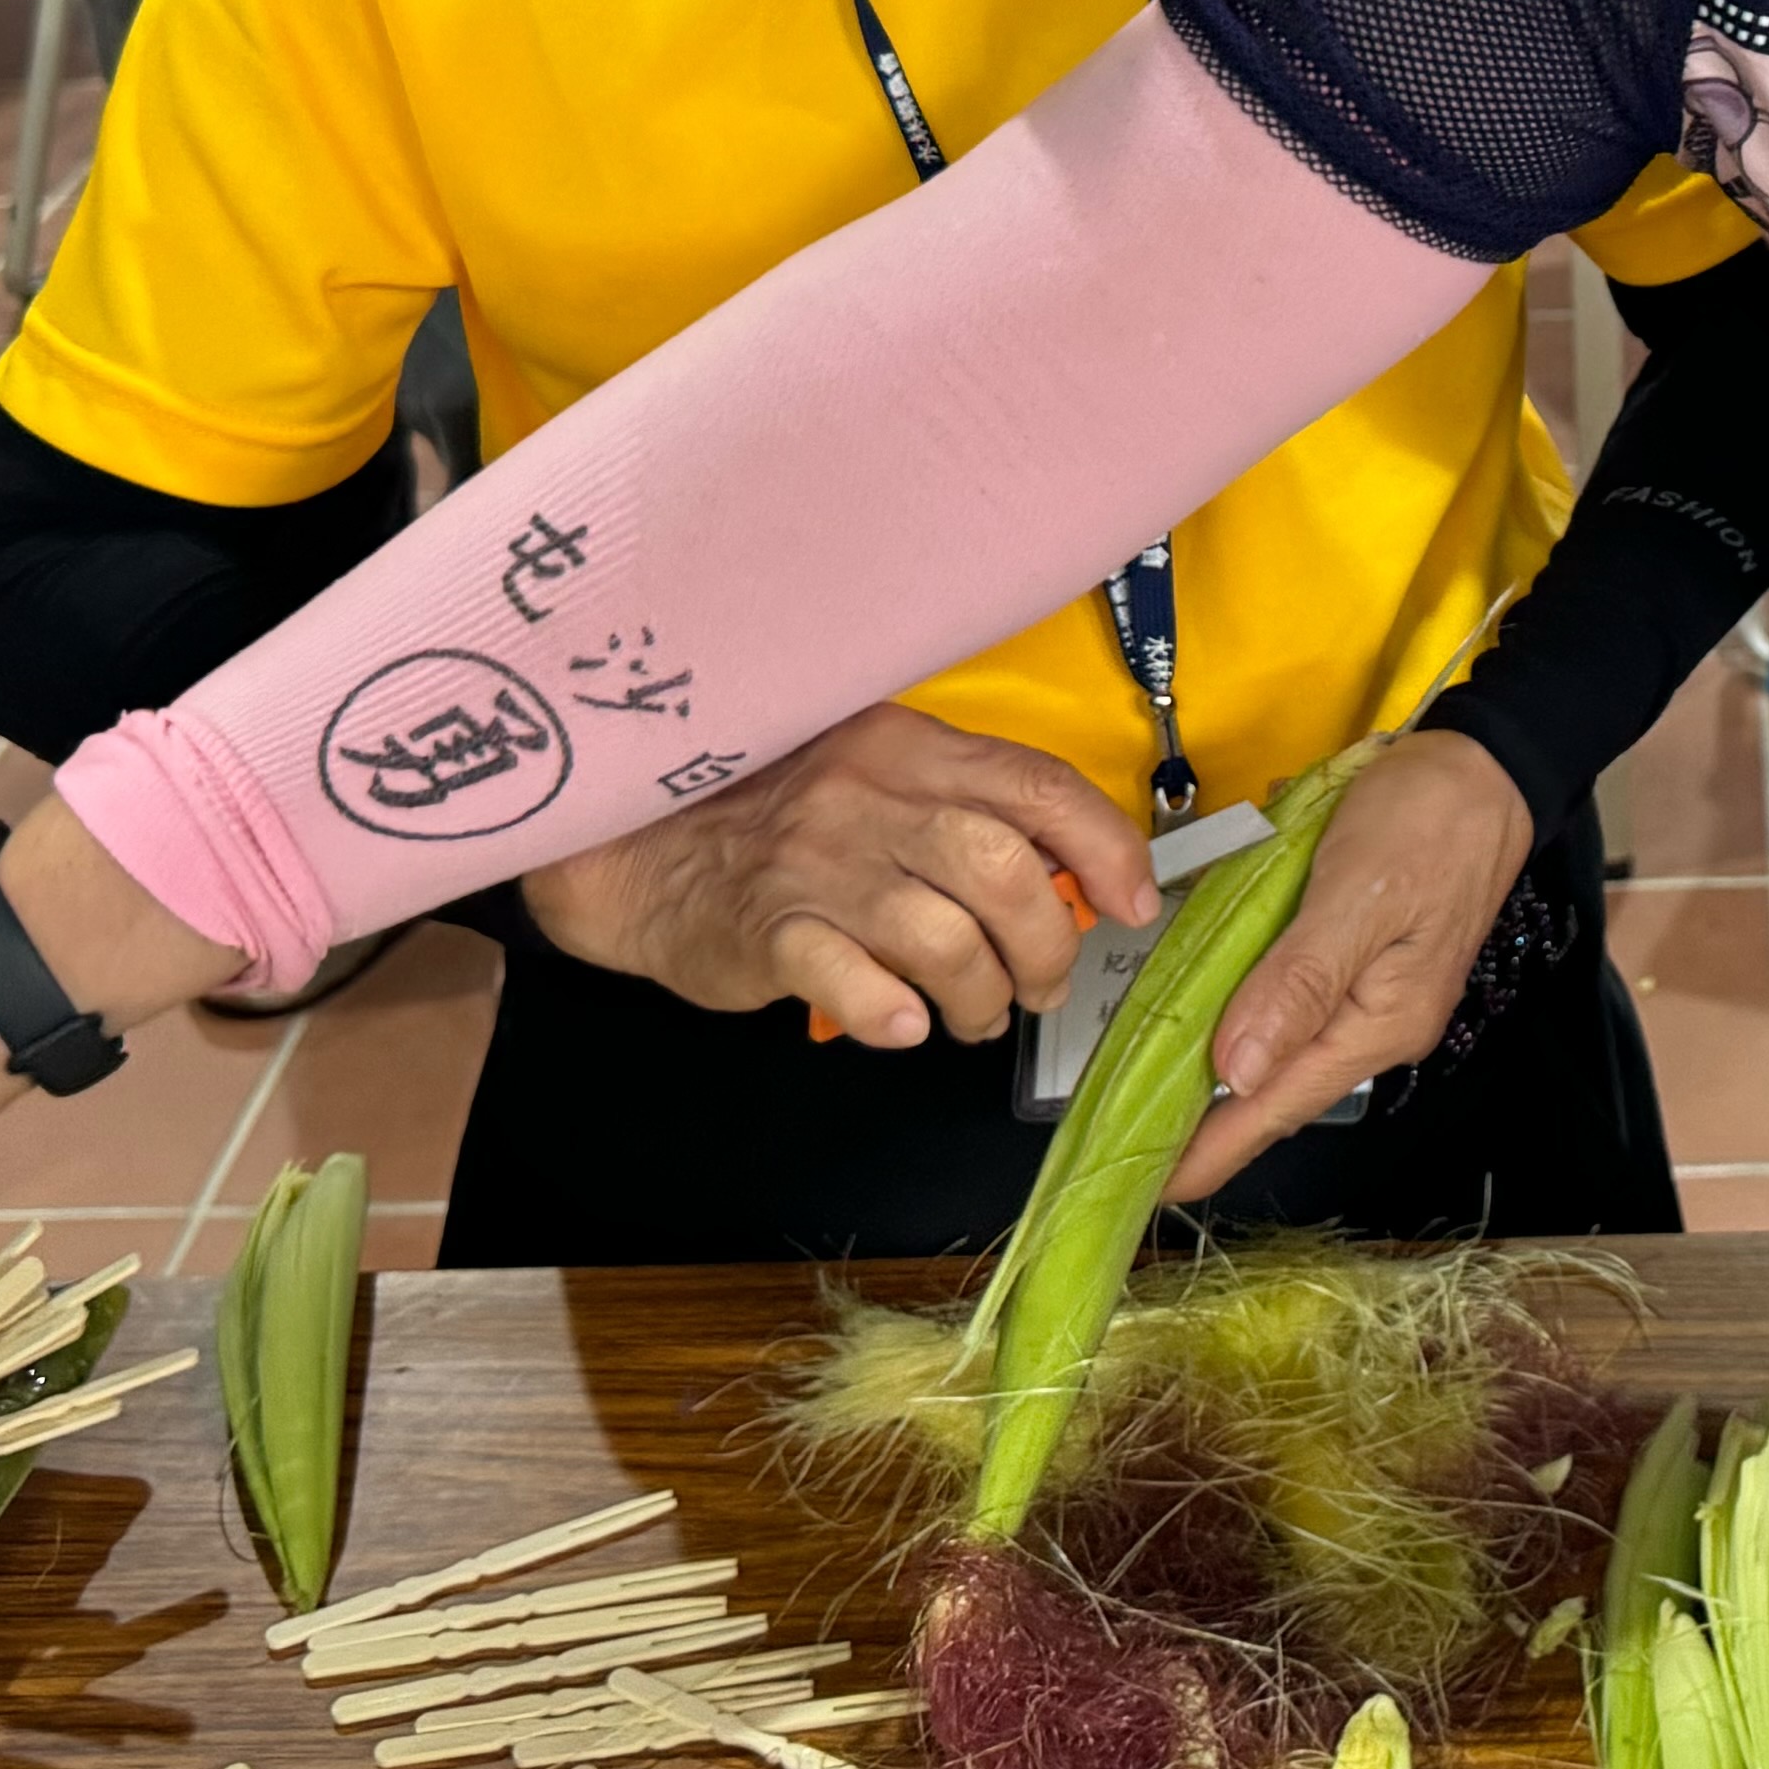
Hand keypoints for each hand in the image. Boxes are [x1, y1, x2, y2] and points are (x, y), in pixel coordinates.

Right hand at [522, 695, 1153, 1052]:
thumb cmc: (781, 824)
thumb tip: (1076, 872)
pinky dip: (896, 1013)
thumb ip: (966, 810)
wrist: (636, 850)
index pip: (1036, 786)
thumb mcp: (877, 784)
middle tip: (1040, 985)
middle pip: (1004, 870)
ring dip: (983, 996)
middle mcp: (868, 795)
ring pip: (946, 937)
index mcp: (909, 748)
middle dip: (1046, 945)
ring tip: (973, 1014)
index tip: (1132, 904)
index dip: (1105, 847)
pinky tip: (903, 1020)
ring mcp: (816, 864)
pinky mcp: (767, 932)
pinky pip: (855, 983)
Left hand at [1169, 730, 1535, 1203]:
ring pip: (1284, 1055)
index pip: (1279, 1105)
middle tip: (1131, 1148)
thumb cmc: (1428, 819)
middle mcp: (1378, 1026)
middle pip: (1279, 1091)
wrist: (1488, 767)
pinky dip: (1247, 1031)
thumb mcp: (1358, 893)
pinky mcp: (1363, 966)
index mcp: (1381, 1022)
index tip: (1151, 1189)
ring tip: (1154, 1102)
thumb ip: (1300, 980)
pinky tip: (1209, 1032)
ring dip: (1222, 1083)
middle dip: (1208, 1127)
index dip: (1212, 1150)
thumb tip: (1240, 1068)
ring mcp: (1373, 998)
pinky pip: (1294, 1016)